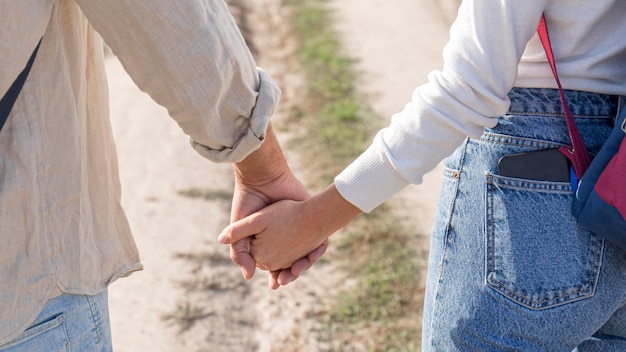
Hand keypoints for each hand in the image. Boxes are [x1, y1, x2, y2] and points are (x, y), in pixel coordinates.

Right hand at [228, 123, 327, 287]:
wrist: (264, 179)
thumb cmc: (249, 203)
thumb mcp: (240, 230)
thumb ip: (239, 253)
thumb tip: (248, 277)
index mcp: (267, 241)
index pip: (274, 265)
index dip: (275, 276)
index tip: (275, 284)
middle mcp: (284, 237)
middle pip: (291, 263)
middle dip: (289, 275)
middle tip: (284, 281)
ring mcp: (299, 229)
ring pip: (305, 256)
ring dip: (302, 267)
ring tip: (294, 272)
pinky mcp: (311, 220)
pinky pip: (319, 242)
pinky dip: (315, 252)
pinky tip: (308, 259)